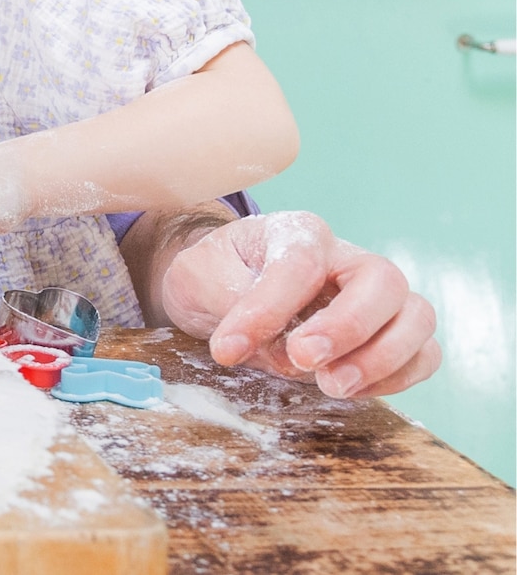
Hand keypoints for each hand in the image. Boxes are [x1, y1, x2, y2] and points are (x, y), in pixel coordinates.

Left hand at [161, 212, 440, 397]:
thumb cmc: (215, 277)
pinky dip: (398, 377)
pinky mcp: (390, 332)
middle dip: (347, 327)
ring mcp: (377, 296)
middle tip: (303, 360)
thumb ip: (234, 305)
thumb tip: (284, 352)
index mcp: (299, 233)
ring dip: (381, 359)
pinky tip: (351, 390)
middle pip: (382, 280)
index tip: (227, 349)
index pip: (298, 265)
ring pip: (417, 316)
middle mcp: (347, 258)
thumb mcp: (199, 279)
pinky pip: (424, 354)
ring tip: (330, 385)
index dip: (266, 310)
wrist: (223, 287)